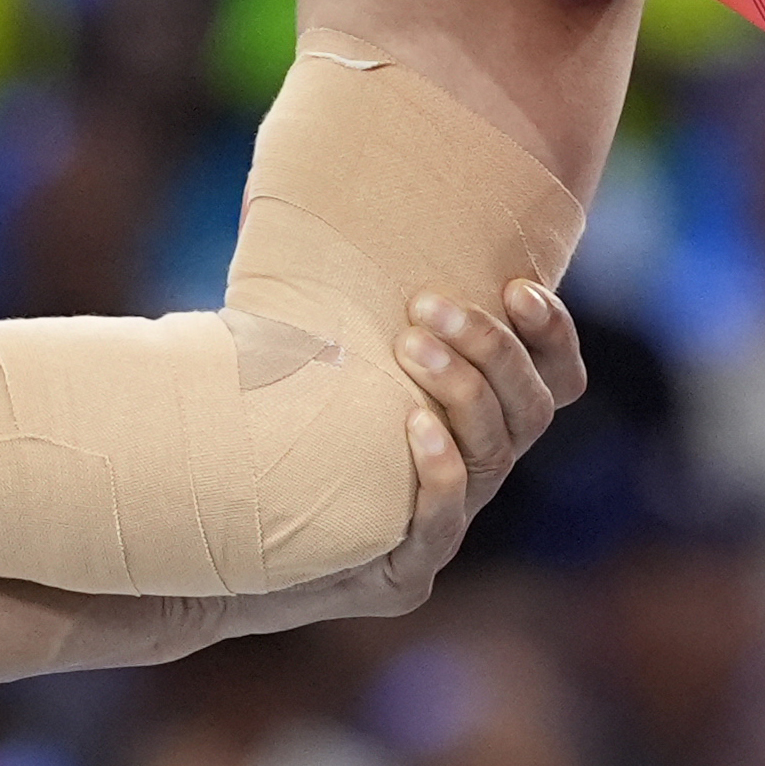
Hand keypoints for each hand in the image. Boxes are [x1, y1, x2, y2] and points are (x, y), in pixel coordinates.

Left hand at [188, 277, 586, 635]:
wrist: (212, 526)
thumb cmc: (270, 417)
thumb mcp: (317, 344)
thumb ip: (348, 288)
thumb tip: (326, 191)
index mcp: (473, 419)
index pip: (552, 378)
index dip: (551, 335)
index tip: (517, 286)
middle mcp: (473, 473)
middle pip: (529, 410)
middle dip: (491, 348)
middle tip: (426, 306)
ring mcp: (443, 528)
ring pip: (492, 457)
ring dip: (462, 392)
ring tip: (412, 344)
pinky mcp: (402, 575)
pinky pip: (439, 526)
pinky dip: (438, 475)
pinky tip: (417, 431)